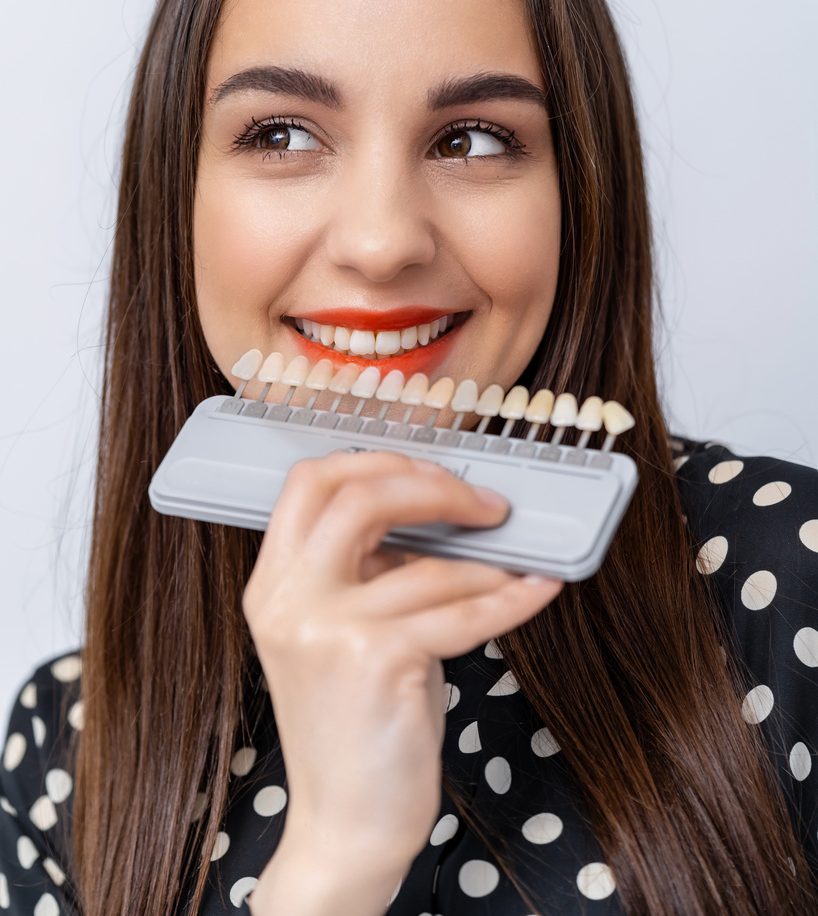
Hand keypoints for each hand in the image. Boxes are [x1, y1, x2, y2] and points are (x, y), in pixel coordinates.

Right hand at [242, 449, 561, 886]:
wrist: (345, 825)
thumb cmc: (356, 726)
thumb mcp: (345, 633)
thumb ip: (371, 570)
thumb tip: (441, 513)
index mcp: (274, 584)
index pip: (311, 481)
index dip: (375, 460)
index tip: (427, 470)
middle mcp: (288, 599)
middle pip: (360, 494)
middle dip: (435, 486)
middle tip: (483, 504)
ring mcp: (326, 628)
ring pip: (426, 564)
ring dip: (487, 564)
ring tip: (518, 565)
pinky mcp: (374, 661)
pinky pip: (461, 612)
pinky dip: (510, 598)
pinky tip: (535, 589)